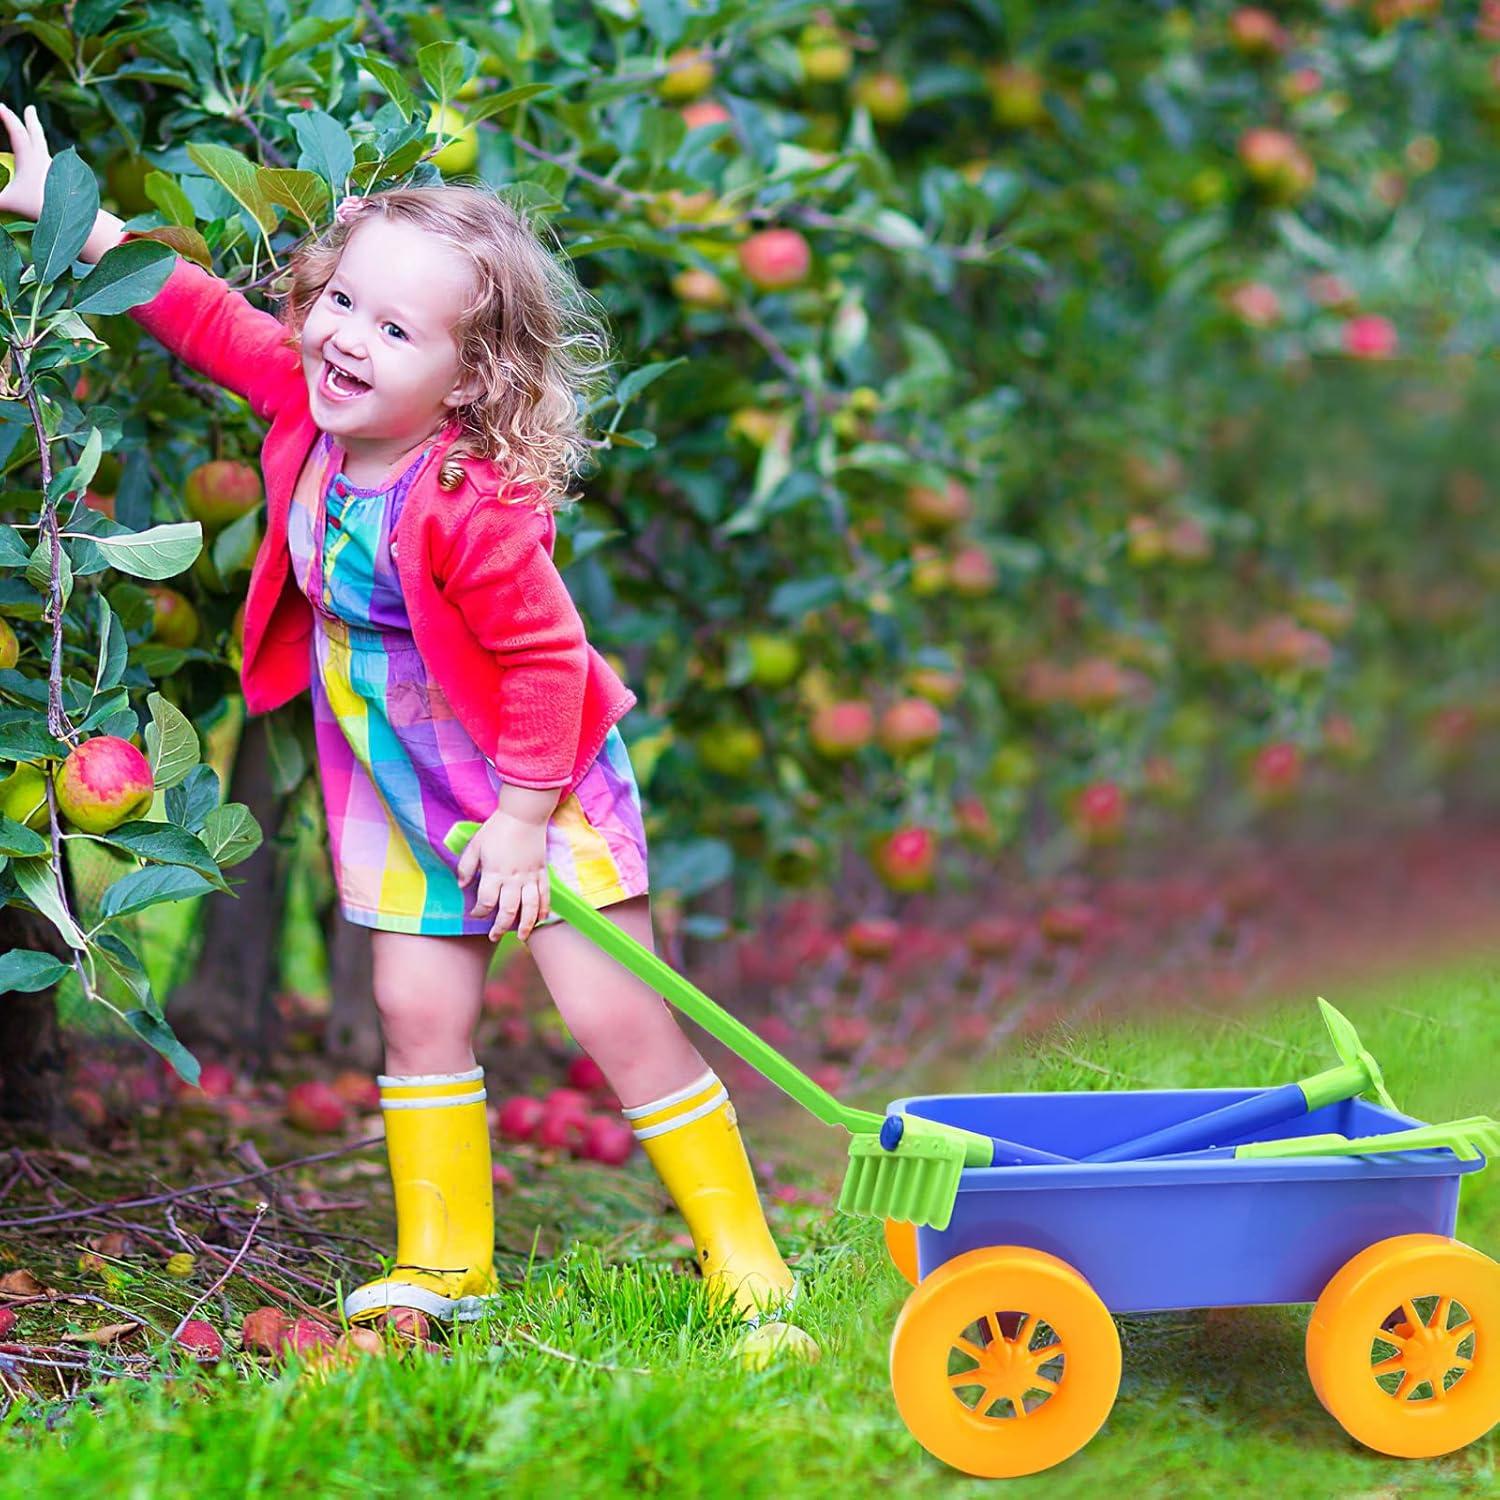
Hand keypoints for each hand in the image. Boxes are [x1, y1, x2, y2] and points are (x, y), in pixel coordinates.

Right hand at [0, 103, 53, 222]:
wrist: (73, 217)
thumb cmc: (39, 207)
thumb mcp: (9, 202)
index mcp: (31, 157)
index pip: (17, 130)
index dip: (7, 116)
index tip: (0, 106)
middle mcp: (45, 159)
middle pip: (37, 133)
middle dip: (31, 119)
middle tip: (31, 109)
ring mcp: (56, 169)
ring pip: (46, 149)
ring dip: (39, 139)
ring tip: (36, 135)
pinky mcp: (63, 180)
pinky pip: (52, 162)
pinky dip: (45, 157)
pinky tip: (46, 164)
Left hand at [455, 809, 550, 941]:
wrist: (524, 815)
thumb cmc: (497, 829)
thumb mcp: (475, 845)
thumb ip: (465, 867)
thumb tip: (462, 886)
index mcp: (494, 872)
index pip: (486, 901)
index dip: (478, 912)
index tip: (475, 913)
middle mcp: (513, 879)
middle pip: (508, 910)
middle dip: (500, 927)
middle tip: (494, 936)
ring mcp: (530, 877)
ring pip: (530, 907)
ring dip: (526, 925)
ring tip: (521, 937)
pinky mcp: (542, 873)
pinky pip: (545, 896)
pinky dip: (544, 910)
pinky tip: (540, 920)